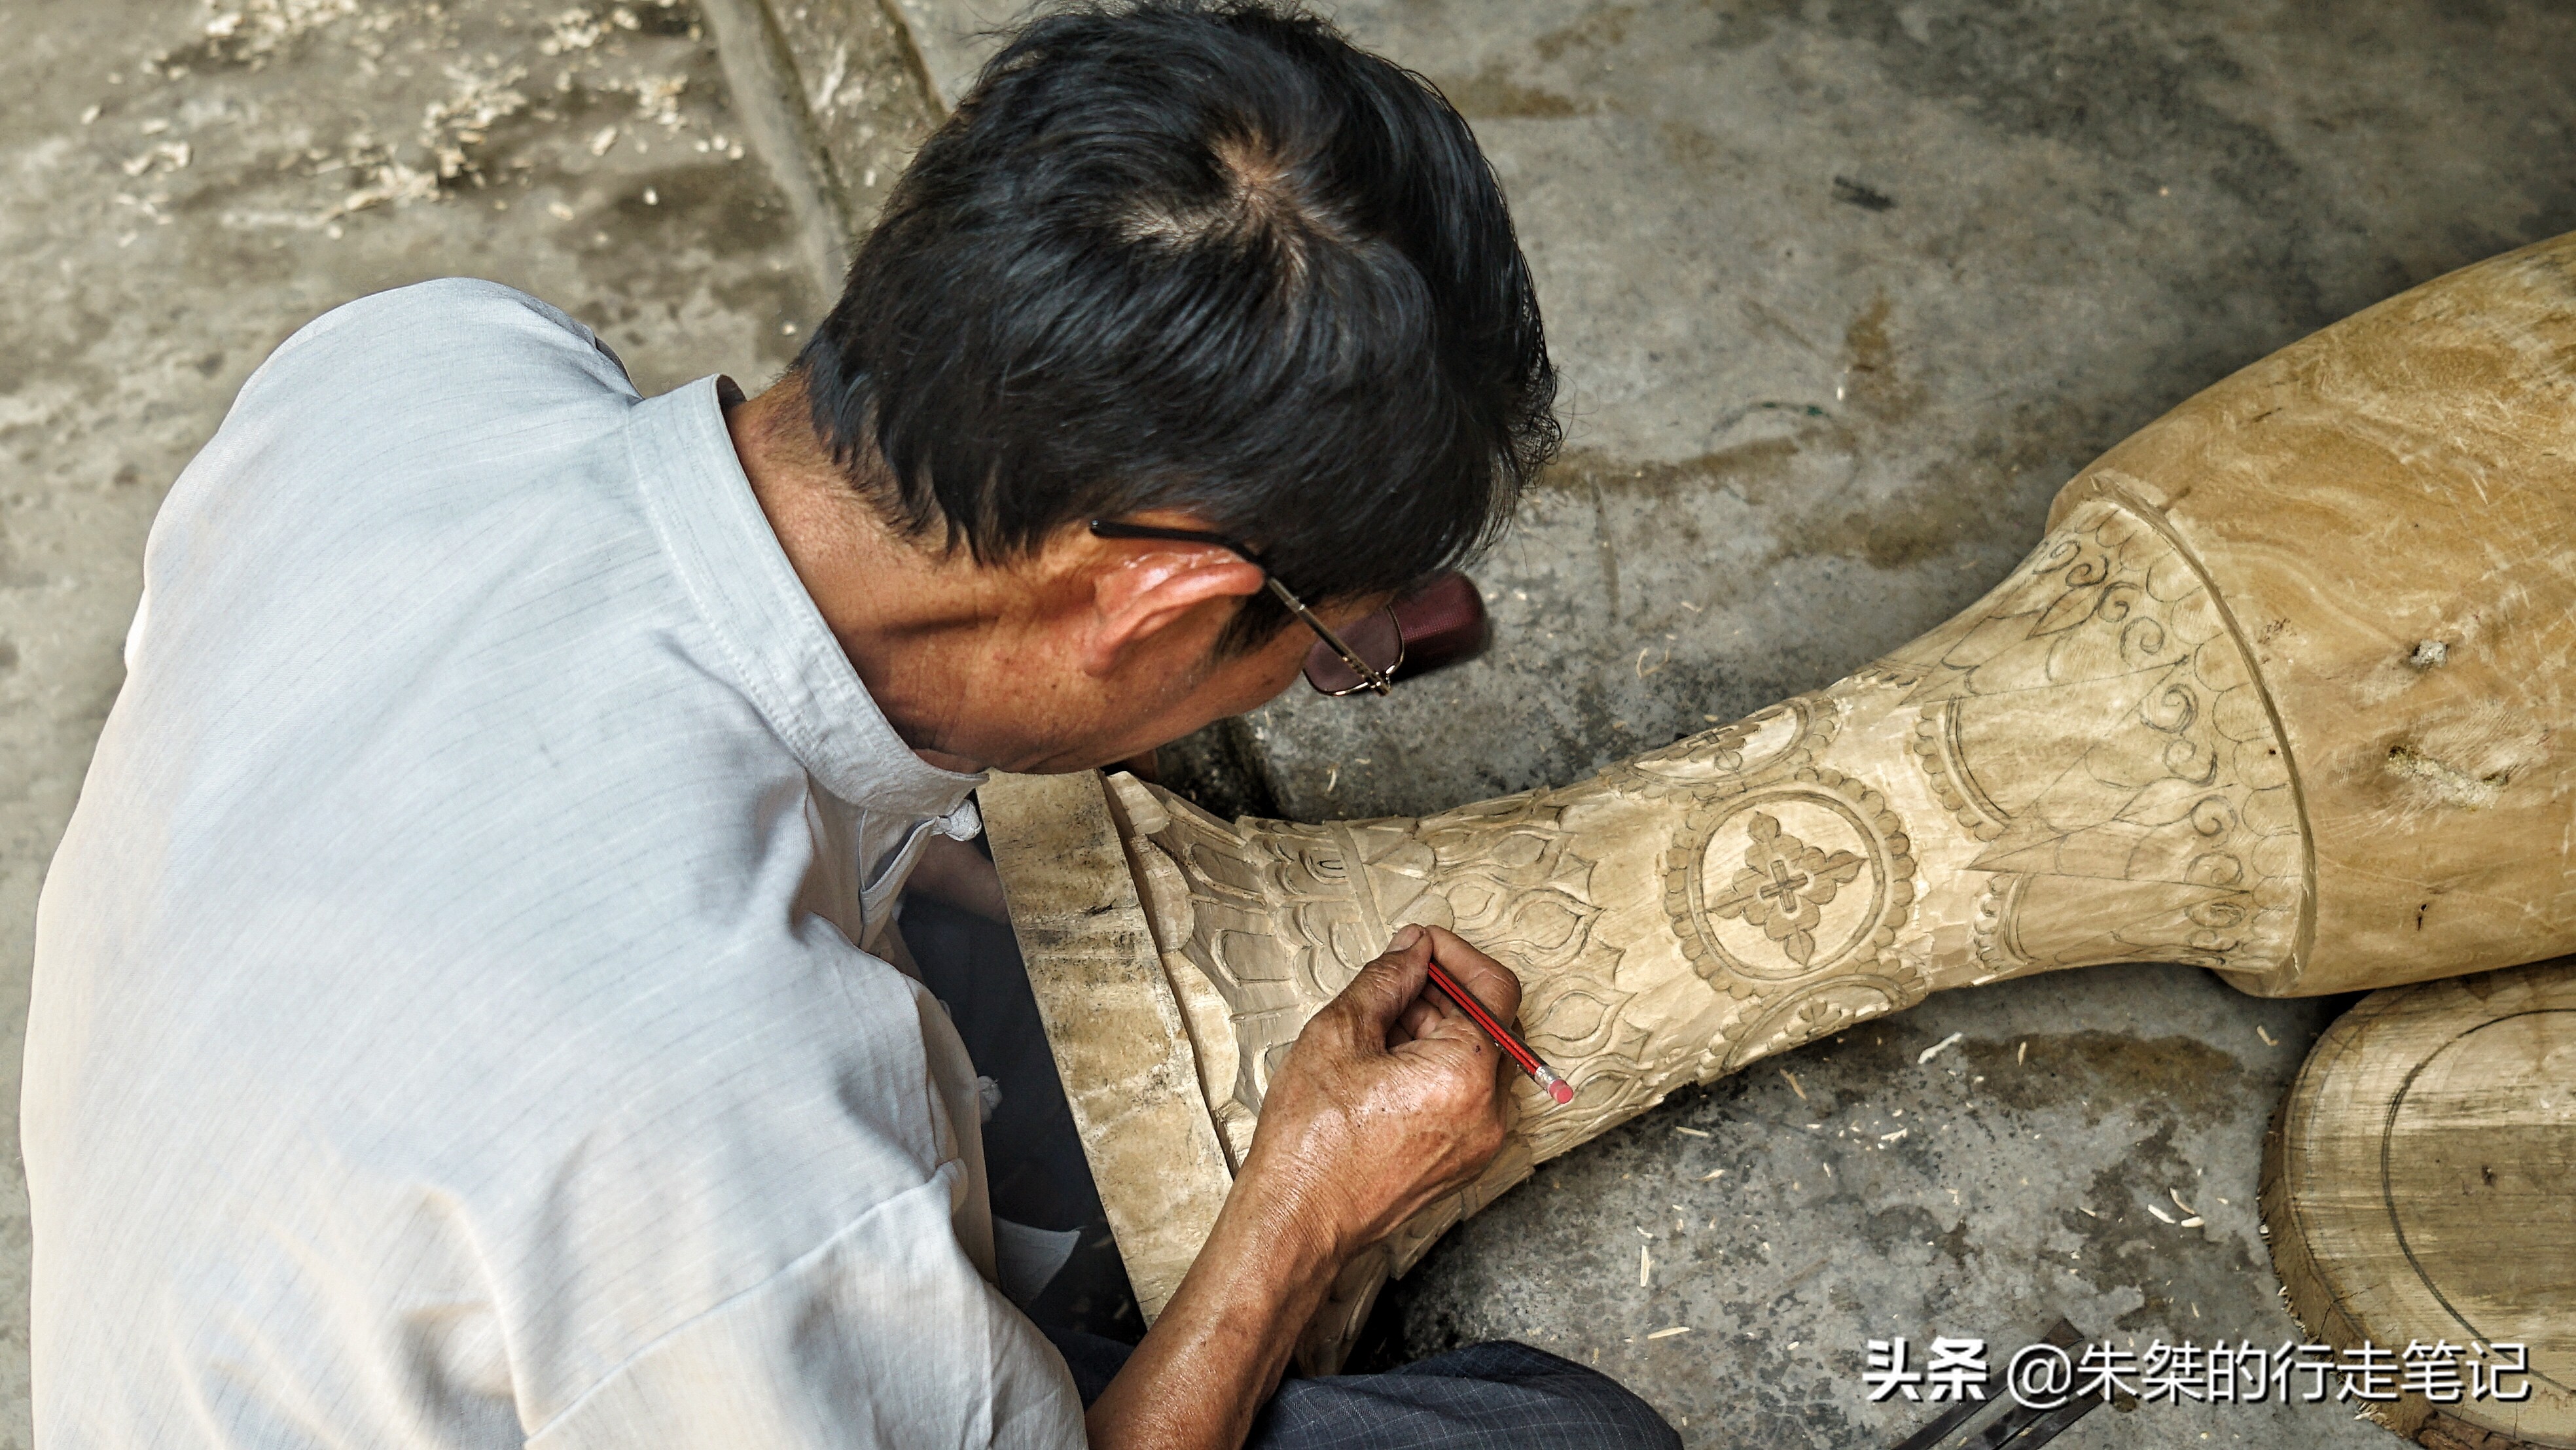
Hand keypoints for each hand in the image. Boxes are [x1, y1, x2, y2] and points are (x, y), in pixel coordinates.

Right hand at [1084, 928, 1523, 1449]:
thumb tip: (1412, 952)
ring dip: (1436, 1032)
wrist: (1301, 1219)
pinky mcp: (1465, 1161)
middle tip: (1390, 982)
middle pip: (1487, 1024)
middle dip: (1440, 995)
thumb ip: (1387, 980)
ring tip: (1376, 1031)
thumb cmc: (1312, 1140)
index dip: (1456, 955)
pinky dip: (1437, 1070)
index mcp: (1468, 1073)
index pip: (1493, 988)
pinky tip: (1386, 1068)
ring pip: (1476, 1060)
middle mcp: (1489, 1111)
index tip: (1420, 945)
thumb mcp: (1340, 1033)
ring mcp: (1481, 1142)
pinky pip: (1466, 1096)